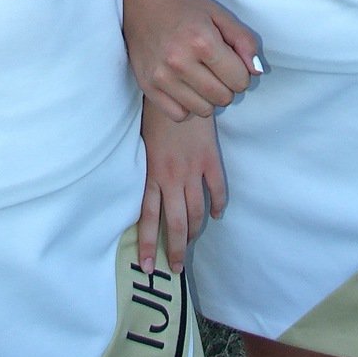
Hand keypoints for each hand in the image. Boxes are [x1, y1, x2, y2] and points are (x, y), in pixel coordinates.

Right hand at [125, 0, 262, 120]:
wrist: (140, 0)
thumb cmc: (183, 6)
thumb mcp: (218, 14)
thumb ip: (244, 40)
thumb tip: (257, 71)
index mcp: (202, 41)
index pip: (240, 80)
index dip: (241, 72)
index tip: (231, 62)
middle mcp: (180, 62)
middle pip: (224, 98)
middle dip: (227, 86)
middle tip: (216, 70)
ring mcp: (161, 76)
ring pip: (203, 111)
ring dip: (208, 98)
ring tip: (201, 78)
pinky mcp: (148, 86)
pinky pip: (179, 114)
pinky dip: (187, 106)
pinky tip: (185, 87)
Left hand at [138, 101, 224, 274]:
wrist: (175, 87)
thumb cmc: (151, 113)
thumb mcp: (140, 143)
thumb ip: (144, 169)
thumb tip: (142, 193)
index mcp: (152, 173)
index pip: (148, 218)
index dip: (148, 244)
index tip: (147, 266)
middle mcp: (171, 176)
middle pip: (174, 223)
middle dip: (174, 249)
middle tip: (175, 269)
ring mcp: (192, 169)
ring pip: (195, 211)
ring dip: (193, 232)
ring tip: (190, 245)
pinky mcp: (209, 158)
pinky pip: (216, 188)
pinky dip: (218, 203)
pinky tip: (217, 214)